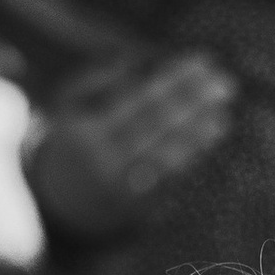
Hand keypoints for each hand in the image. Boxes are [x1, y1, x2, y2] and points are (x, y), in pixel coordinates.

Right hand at [23, 53, 236, 244]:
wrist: (48, 205)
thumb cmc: (63, 145)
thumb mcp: (64, 109)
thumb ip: (95, 81)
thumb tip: (136, 61)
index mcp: (87, 132)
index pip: (142, 100)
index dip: (175, 81)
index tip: (202, 63)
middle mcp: (104, 163)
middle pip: (159, 127)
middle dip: (195, 103)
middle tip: (226, 86)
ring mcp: (119, 190)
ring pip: (167, 159)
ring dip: (198, 138)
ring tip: (223, 119)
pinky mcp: (131, 213)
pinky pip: (166, 185)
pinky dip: (187, 165)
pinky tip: (205, 147)